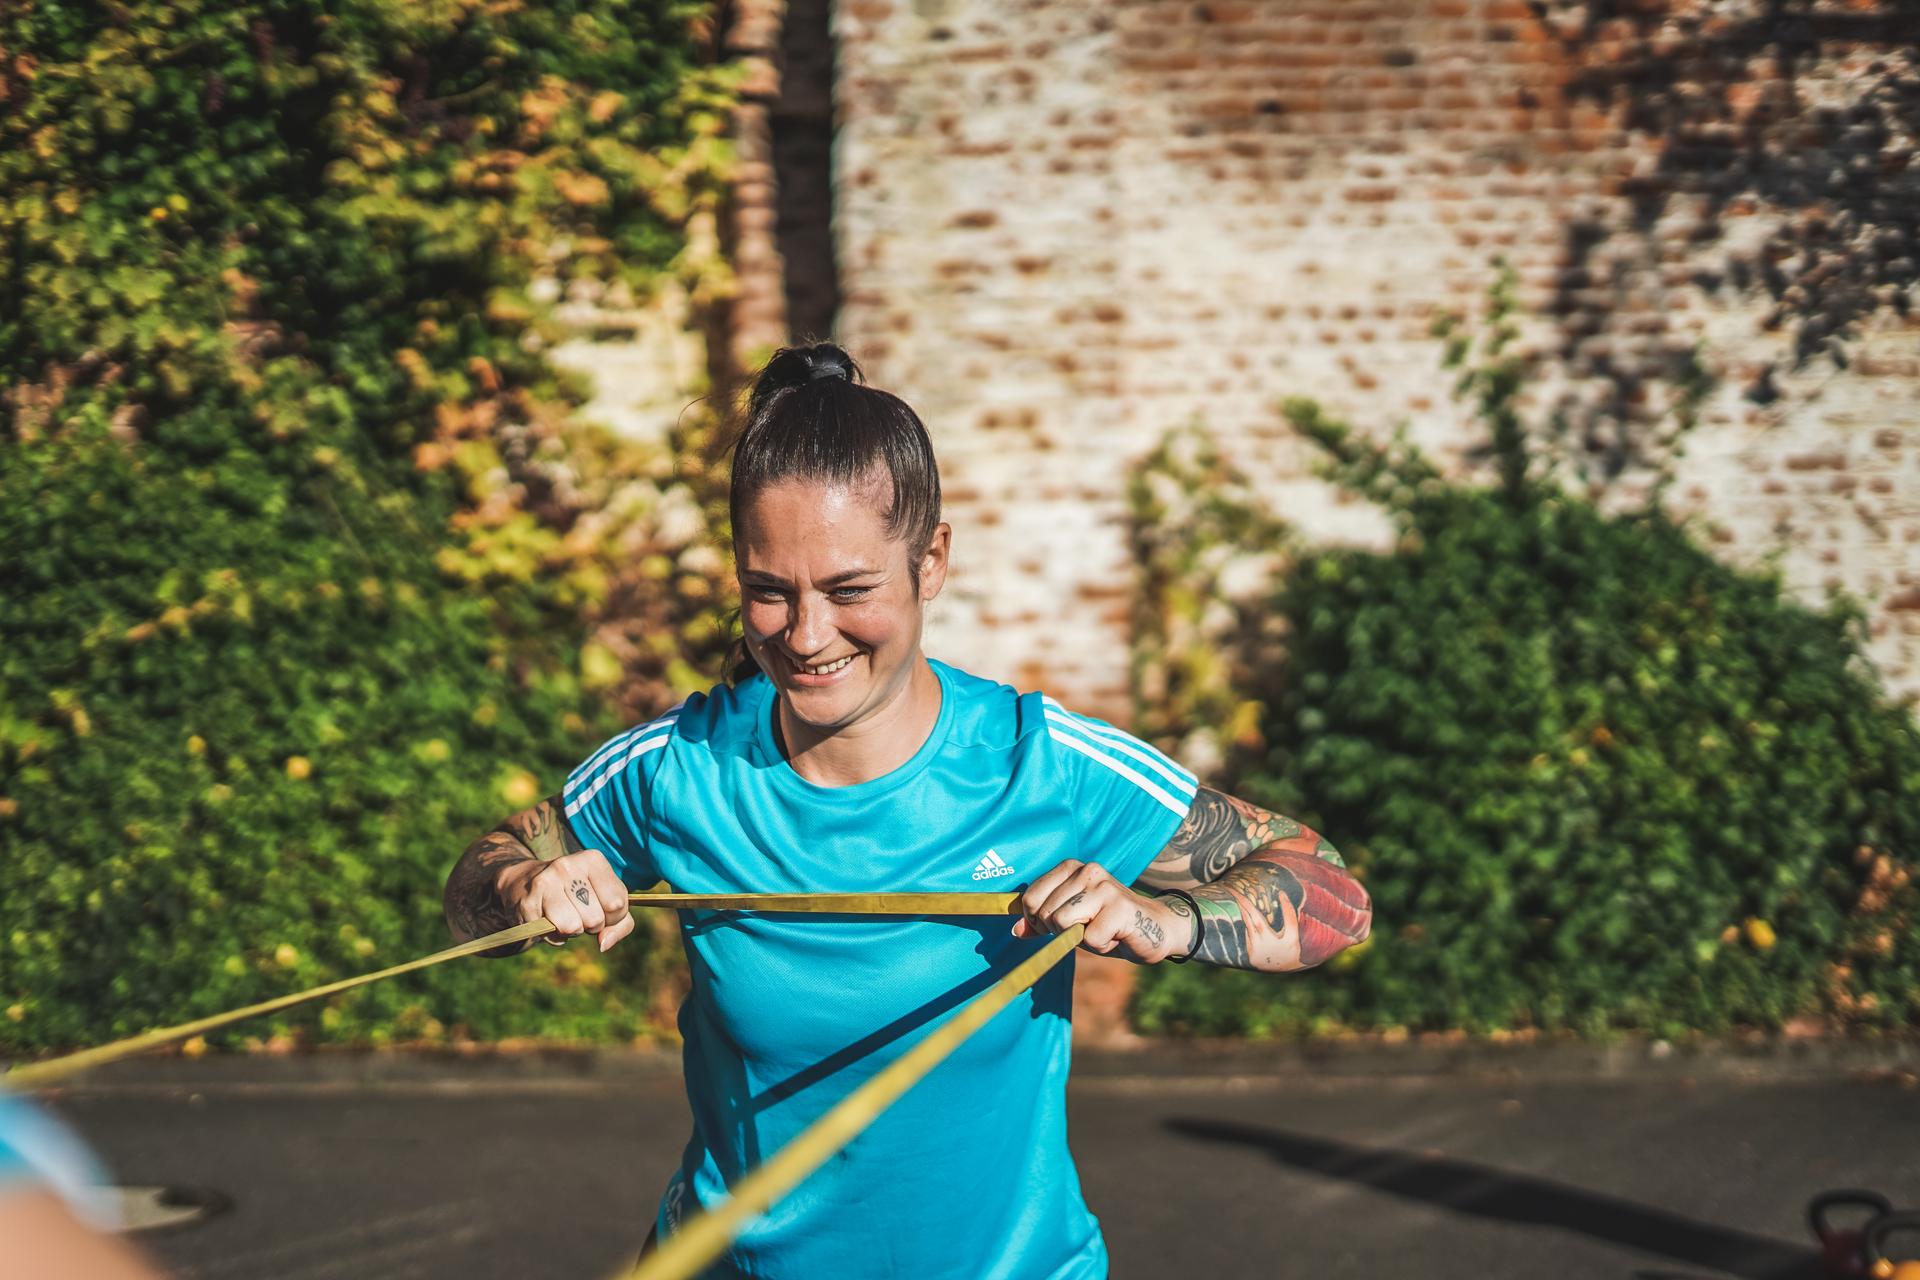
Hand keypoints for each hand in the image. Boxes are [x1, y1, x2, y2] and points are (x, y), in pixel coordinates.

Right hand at [496, 849, 634, 952]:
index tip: (601, 908)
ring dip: (572, 932)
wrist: (525, 882)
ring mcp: (545, 882)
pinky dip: (554, 936)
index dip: (612, 917)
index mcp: (593, 859)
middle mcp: (568, 866)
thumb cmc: (576, 893)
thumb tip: (604, 943)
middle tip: (580, 912)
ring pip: (572, 927)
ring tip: (565, 916)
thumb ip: (621, 923)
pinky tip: (549, 919)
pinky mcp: (527, 902)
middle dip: (591, 925)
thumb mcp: (605, 898)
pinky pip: (551, 936)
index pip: (617, 903)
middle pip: (595, 919)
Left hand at [1010, 859, 1191, 963]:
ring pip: (1062, 922)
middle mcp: (1088, 871)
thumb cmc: (1106, 923)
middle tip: (1085, 929)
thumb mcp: (1070, 921)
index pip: (1030, 897)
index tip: (1054, 926)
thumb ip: (1040, 923)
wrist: (1153, 928)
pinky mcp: (1119, 908)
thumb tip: (1015, 931)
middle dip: (1059, 931)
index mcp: (1071, 868)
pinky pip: (1089, 940)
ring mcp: (1104, 887)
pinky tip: (1115, 936)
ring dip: (1080, 938)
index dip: (1035, 920)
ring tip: (1100, 930)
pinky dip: (1101, 946)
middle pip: (1045, 913)